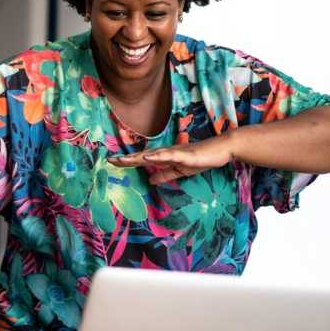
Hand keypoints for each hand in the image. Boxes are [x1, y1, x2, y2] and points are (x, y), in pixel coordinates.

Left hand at [108, 135, 234, 184]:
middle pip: (142, 156)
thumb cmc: (200, 158)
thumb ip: (165, 175)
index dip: (127, 162)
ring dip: (137, 157)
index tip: (112, 162)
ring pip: (152, 155)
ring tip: (123, 160)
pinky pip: (169, 155)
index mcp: (164, 158)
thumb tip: (150, 180)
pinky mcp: (184, 154)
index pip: (142, 160)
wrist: (220, 150)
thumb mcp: (180, 171)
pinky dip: (158, 156)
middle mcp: (166, 152)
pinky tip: (148, 157)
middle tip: (109, 160)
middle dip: (126, 159)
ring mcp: (175, 152)